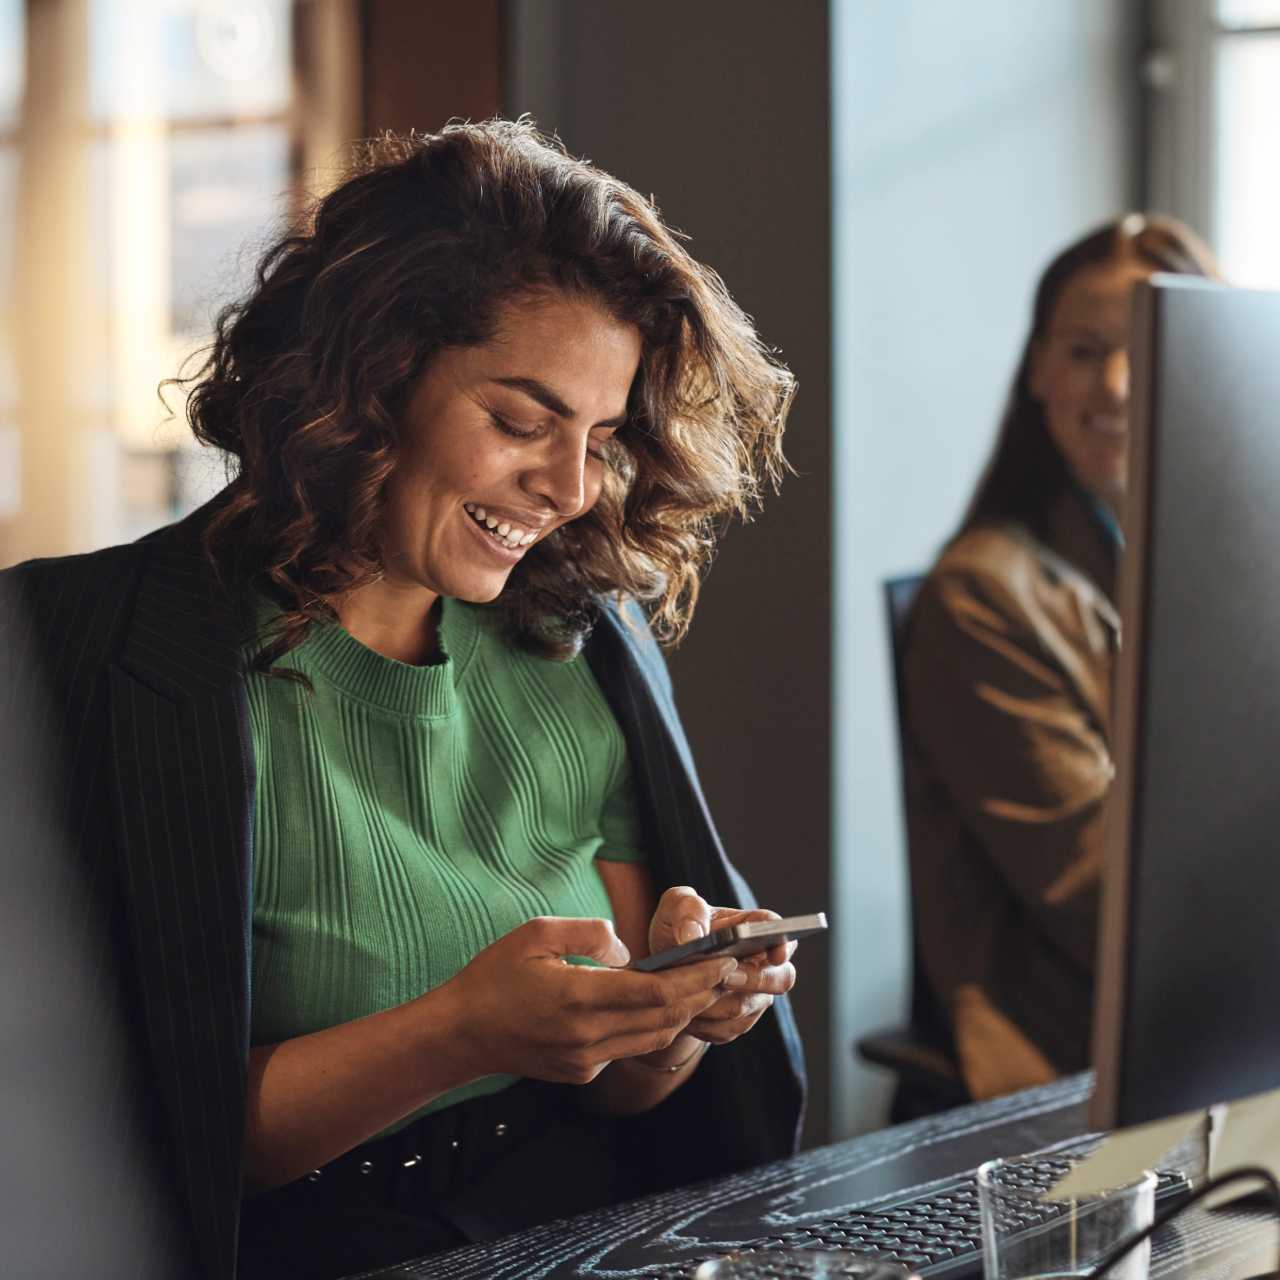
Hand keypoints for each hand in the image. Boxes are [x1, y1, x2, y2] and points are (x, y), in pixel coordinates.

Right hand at [444, 915, 737, 1084]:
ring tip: (706, 986)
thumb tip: (627, 950)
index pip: (656, 992)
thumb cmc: (495, 975)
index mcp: (578, 997)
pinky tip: (664, 1003)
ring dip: (684, 1012)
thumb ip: (590, 934)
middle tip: (727, 969)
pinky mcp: (582, 1071)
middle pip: (664, 1018)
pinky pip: (629, 1047)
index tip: (722, 960)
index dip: (696, 977)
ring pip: (653, 1038)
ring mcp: (587, 1060)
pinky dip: (653, 1025)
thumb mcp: (537, 932)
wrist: (462, 1033)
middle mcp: (588, 1036)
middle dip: (701, 994)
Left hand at [648, 888, 797, 1047]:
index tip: (776, 954)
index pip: (778, 931)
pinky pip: (727, 1028)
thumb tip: (692, 936)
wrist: (663, 970)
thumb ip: (687, 911)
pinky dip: (703, 1022)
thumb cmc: (676, 928)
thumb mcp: (676, 907)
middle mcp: (763, 962)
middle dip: (753, 980)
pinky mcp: (738, 1021)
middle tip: (725, 978)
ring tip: (688, 994)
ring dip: (715, 1003)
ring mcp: (754, 994)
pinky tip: (684, 1011)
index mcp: (753, 926)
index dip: (783, 943)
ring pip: (745, 1007)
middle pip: (780, 978)